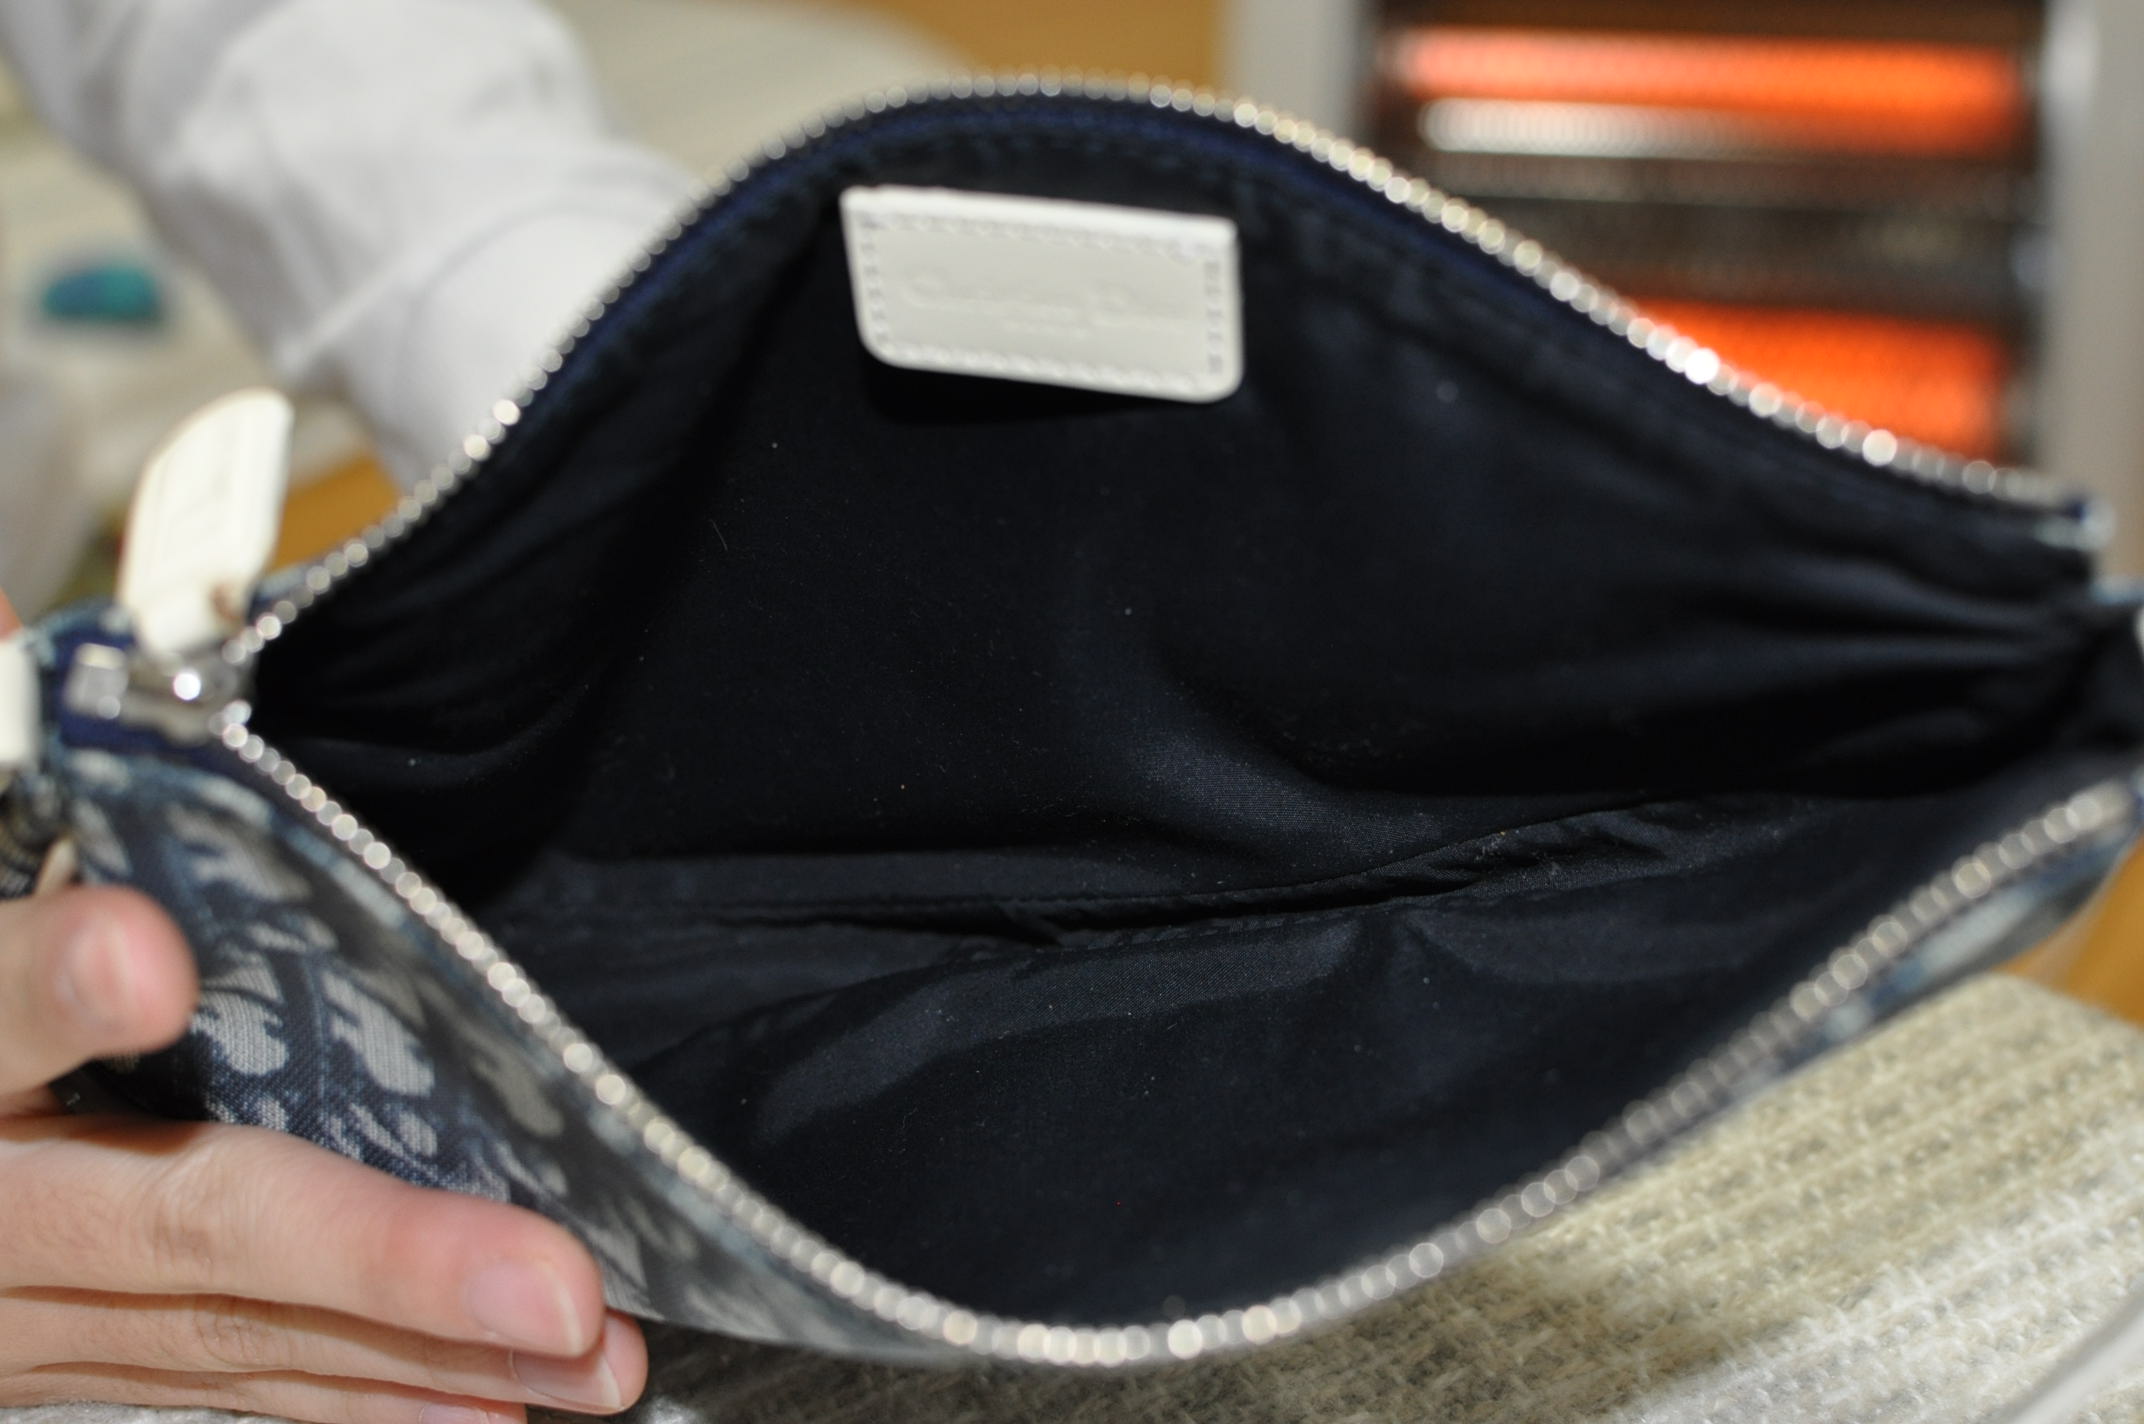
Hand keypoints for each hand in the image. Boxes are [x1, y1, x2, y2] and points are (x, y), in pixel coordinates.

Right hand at [0, 592, 645, 1423]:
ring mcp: (12, 1313)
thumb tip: (34, 628)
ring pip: (226, 1340)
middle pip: (166, 1222)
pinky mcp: (58, 1361)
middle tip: (547, 1284)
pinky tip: (488, 1410)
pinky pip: (219, 1387)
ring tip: (585, 1357)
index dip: (39, 986)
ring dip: (418, 1354)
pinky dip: (356, 1398)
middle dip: (370, 1254)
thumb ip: (2, 774)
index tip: (143, 957)